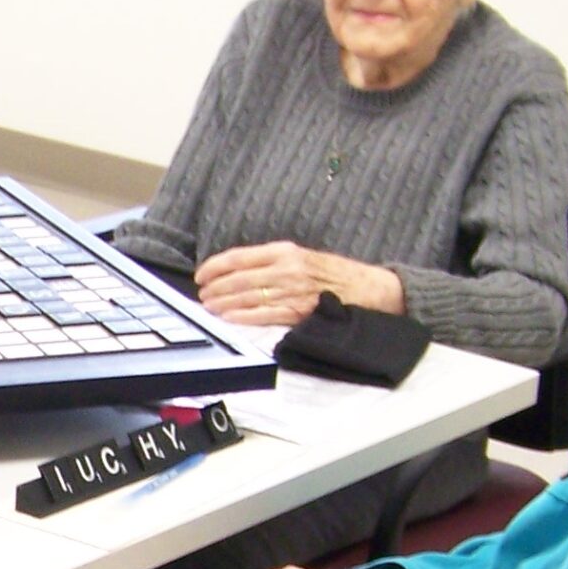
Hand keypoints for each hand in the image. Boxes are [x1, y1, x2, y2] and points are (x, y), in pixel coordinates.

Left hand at [194, 242, 404, 324]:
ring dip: (224, 302)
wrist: (367, 289)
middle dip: (216, 287)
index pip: (239, 256)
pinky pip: (264, 314)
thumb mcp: (302, 257)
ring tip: (209, 306)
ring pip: (247, 296)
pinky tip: (228, 317)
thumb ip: (272, 262)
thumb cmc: (333, 274)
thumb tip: (237, 272)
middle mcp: (286, 268)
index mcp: (284, 251)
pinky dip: (243, 316)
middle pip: (239, 278)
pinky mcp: (298, 311)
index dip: (215, 266)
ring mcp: (292, 290)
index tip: (201, 274)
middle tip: (202, 294)